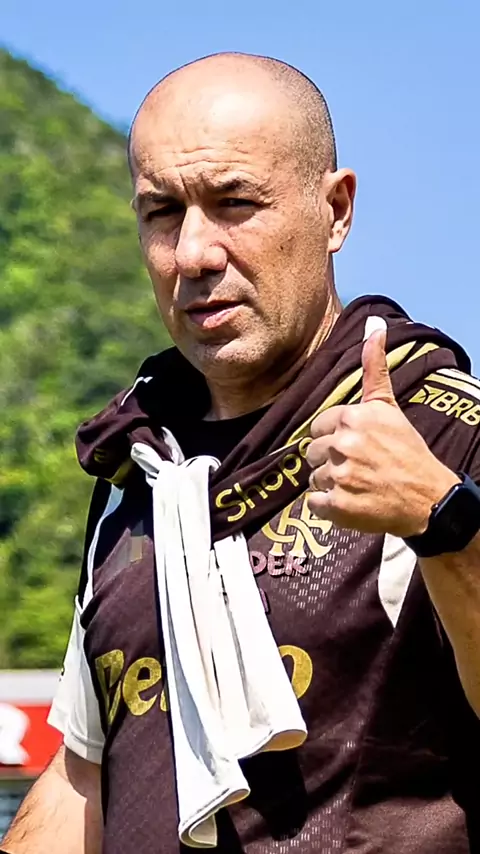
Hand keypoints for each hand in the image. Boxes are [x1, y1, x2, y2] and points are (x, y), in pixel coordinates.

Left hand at [306, 329, 458, 535]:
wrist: (428, 497)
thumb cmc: (406, 451)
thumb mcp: (388, 406)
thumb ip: (374, 367)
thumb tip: (374, 324)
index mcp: (352, 417)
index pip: (318, 427)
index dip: (335, 438)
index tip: (356, 446)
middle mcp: (344, 444)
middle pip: (312, 452)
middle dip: (331, 461)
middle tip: (358, 467)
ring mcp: (340, 476)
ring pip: (313, 478)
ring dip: (331, 484)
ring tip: (357, 484)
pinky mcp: (338, 505)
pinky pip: (313, 504)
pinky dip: (328, 507)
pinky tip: (350, 501)